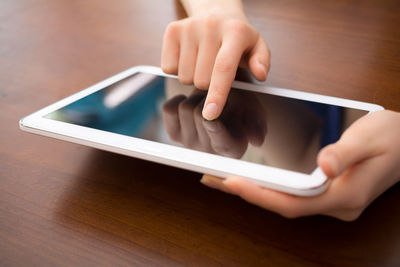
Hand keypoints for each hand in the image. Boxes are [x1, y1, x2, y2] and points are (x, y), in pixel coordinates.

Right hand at [161, 10, 269, 119]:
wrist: (217, 12)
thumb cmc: (238, 37)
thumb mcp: (257, 46)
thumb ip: (262, 62)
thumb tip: (260, 75)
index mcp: (235, 31)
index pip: (223, 68)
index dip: (217, 94)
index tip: (211, 113)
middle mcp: (211, 25)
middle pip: (202, 79)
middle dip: (208, 84)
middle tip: (215, 70)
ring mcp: (189, 27)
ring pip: (184, 77)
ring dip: (193, 77)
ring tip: (203, 61)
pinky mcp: (172, 30)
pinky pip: (169, 68)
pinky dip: (178, 70)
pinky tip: (189, 57)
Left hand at [162, 89, 266, 157]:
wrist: (229, 111)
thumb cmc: (245, 110)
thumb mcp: (257, 113)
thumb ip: (258, 124)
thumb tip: (256, 142)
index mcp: (231, 149)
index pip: (219, 141)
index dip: (214, 129)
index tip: (212, 118)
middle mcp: (208, 151)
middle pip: (199, 114)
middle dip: (208, 97)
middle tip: (217, 93)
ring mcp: (189, 144)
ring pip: (185, 108)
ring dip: (196, 96)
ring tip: (207, 98)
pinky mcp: (174, 134)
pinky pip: (169, 109)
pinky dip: (179, 99)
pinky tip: (191, 101)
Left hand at [200, 110, 399, 220]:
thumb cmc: (394, 137)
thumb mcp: (370, 137)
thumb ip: (345, 152)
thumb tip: (324, 165)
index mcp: (344, 196)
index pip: (292, 202)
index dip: (259, 194)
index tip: (229, 181)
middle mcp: (336, 204)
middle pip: (283, 203)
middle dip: (248, 193)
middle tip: (213, 178)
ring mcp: (332, 200)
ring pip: (286, 199)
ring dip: (256, 189)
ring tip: (225, 176)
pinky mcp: (329, 190)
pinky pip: (294, 192)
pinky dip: (271, 185)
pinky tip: (256, 175)